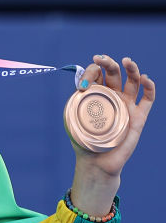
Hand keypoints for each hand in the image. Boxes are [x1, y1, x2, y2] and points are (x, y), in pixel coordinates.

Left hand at [69, 55, 155, 214]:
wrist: (97, 162)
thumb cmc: (83, 142)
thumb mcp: (73, 120)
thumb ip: (75, 103)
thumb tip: (80, 87)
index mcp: (96, 96)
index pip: (97, 75)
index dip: (92, 72)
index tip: (83, 82)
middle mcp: (112, 97)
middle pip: (115, 74)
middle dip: (110, 64)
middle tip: (103, 59)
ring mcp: (127, 105)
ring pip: (133, 82)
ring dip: (132, 69)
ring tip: (127, 61)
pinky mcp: (139, 116)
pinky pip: (148, 98)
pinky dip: (149, 87)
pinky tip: (145, 79)